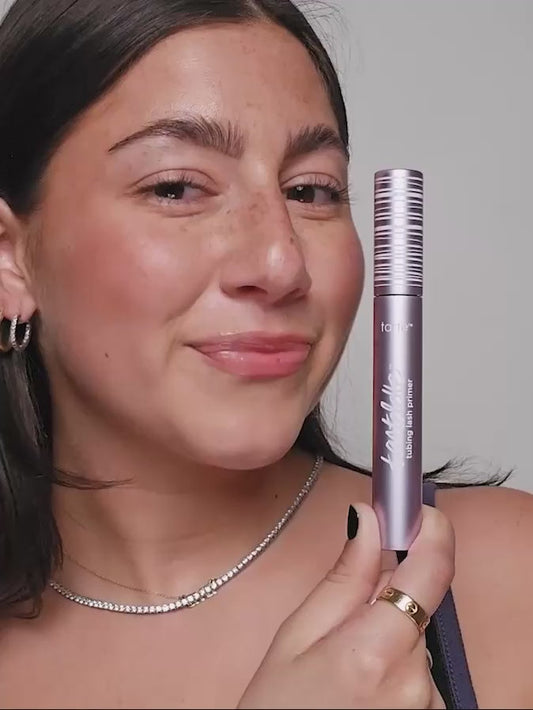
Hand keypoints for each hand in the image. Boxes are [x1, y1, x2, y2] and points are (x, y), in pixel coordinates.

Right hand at [237, 503, 453, 708]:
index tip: (422, 512)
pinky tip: (360, 688)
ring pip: (415, 639)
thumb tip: (368, 521)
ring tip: (343, 665)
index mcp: (374, 651)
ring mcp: (427, 707)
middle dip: (387, 596)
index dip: (433, 531)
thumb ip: (343, 577)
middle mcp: (414, 682)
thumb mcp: (296, 636)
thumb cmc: (278, 709)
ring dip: (388, 635)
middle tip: (343, 615)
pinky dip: (395, 667)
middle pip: (417, 606)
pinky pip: (419, 674)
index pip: (430, 572)